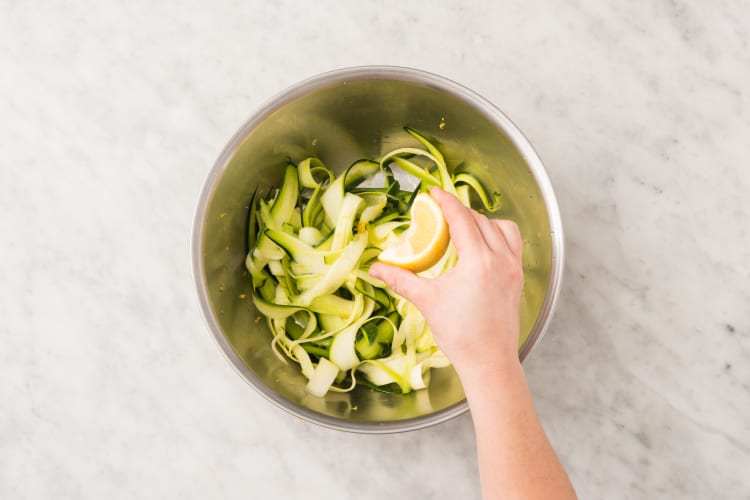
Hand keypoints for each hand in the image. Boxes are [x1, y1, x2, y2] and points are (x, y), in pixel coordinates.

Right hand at [369, 187, 523, 377]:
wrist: (489, 361)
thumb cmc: (461, 335)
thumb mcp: (427, 302)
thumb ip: (401, 280)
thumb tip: (375, 268)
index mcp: (478, 262)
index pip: (461, 219)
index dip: (445, 201)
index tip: (433, 193)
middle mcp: (500, 260)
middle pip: (480, 220)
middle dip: (459, 212)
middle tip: (439, 214)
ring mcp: (513, 268)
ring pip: (501, 228)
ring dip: (481, 221)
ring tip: (462, 228)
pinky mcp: (517, 277)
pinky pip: (512, 243)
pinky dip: (498, 235)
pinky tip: (483, 245)